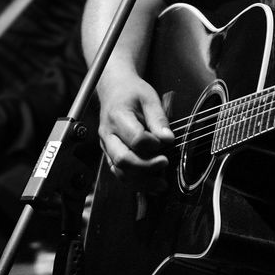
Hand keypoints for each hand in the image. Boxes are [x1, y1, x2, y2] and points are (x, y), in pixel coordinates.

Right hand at [96, 70, 174, 192]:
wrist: (113, 90)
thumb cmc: (131, 92)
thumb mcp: (149, 97)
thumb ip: (159, 119)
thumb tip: (168, 140)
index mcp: (117, 116)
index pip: (135, 138)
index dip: (152, 144)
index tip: (166, 141)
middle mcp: (108, 134)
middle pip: (123, 160)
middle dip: (146, 167)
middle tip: (165, 163)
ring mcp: (106, 146)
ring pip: (120, 172)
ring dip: (142, 181)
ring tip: (162, 183)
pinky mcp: (109, 154)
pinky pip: (120, 173)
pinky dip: (136, 182)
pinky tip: (152, 184)